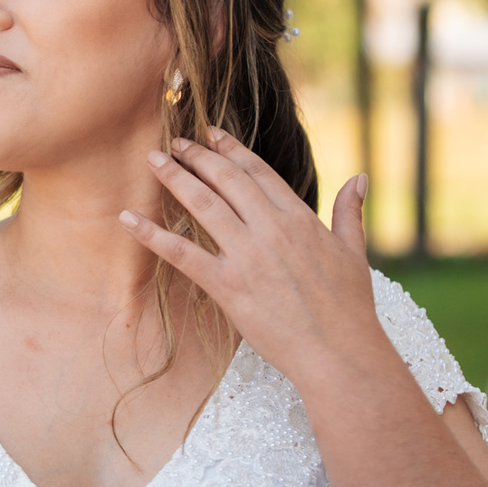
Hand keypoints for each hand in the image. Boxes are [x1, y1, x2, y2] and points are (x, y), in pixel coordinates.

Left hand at [120, 129, 387, 392]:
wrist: (341, 353)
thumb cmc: (350, 308)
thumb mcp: (354, 253)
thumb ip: (350, 212)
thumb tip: (358, 178)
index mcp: (300, 218)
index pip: (258, 172)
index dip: (232, 149)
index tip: (212, 133)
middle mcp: (272, 229)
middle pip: (227, 180)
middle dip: (198, 157)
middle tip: (176, 143)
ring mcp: (248, 256)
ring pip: (204, 206)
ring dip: (175, 179)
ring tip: (153, 160)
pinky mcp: (229, 287)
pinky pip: (183, 255)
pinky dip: (153, 236)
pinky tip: (129, 220)